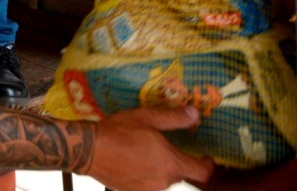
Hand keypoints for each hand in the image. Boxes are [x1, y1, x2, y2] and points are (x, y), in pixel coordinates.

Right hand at [83, 107, 214, 190]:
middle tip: (164, 146)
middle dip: (176, 161)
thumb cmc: (118, 131)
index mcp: (171, 164)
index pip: (203, 172)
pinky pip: (147, 184)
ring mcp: (147, 189)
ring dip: (159, 168)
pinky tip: (132, 160)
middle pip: (180, 174)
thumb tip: (195, 114)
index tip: (206, 156)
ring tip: (144, 152)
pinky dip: (145, 174)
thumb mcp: (148, 118)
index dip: (208, 165)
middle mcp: (163, 181)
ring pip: (162, 179)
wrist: (88, 150)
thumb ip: (174, 118)